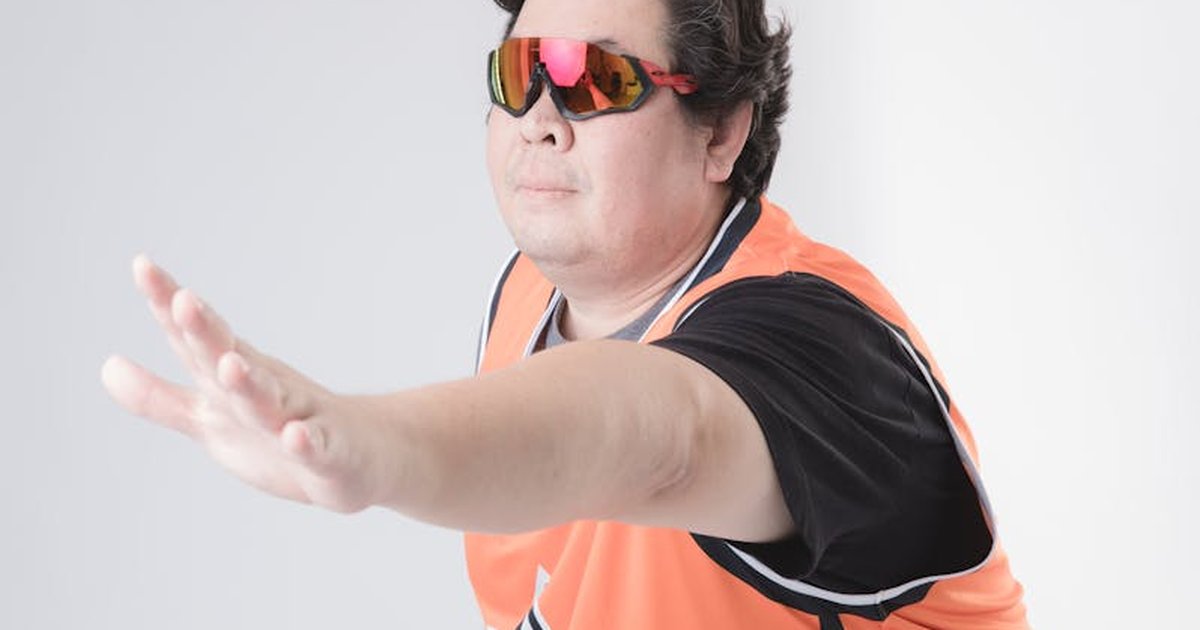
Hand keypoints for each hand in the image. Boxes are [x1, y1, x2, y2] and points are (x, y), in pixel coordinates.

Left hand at [102, 255, 381, 512]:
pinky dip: (307, 442)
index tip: (143, 266)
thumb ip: (160, 398)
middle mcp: (268, 389)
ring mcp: (302, 419)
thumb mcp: (211, 418)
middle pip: (232, 357)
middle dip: (209, 332)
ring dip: (251, 383)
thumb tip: (106, 366)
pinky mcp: (329, 455)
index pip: (196, 339)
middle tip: (183, 300)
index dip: (169, 306)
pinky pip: (318, 448)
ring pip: (272, 401)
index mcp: (236, 377)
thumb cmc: (282, 434)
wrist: (364, 456)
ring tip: (229, 365)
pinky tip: (295, 435)